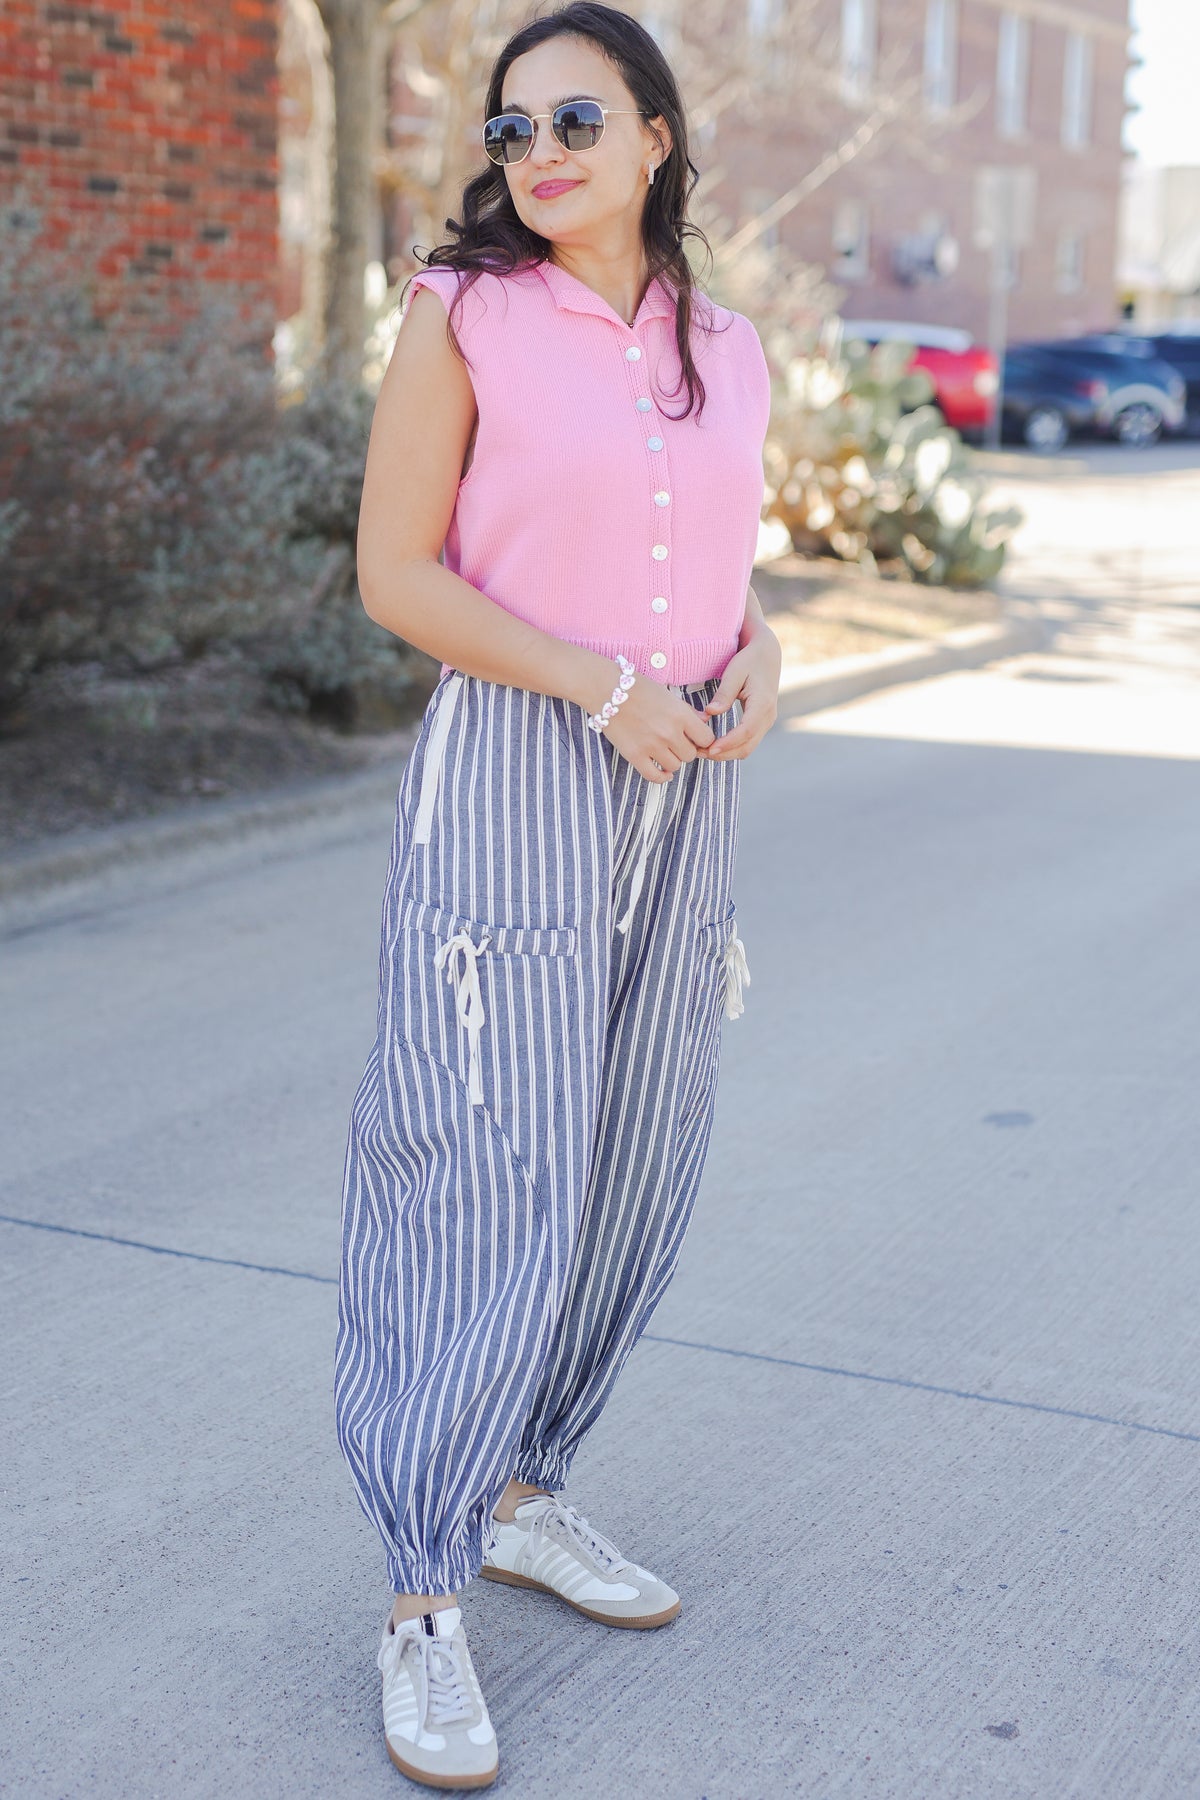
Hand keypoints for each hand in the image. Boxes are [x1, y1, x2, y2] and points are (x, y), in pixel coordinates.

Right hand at [603, 673, 715, 782]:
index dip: (702, 739)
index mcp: (680, 715)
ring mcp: (651, 745)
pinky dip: (662, 777)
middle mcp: (669, 732)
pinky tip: (664, 773)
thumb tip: (705, 722)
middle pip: (690, 755)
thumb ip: (688, 711)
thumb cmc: (637, 687)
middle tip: (676, 742)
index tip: (695, 738)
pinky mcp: (634, 755)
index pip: (706, 738)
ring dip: (672, 760)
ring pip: (675, 766)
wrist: (606, 688)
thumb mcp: (668, 695)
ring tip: (665, 751)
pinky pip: (654, 776)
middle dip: (685, 749)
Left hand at [699, 628, 781, 759]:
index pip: (746, 731)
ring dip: (726, 754)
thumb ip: (724, 693)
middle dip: (723, 754)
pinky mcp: (761, 724)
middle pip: (747, 746)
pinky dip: (731, 748)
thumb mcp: (735, 672)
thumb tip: (711, 712)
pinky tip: (713, 745)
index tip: (708, 749)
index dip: (727, 743)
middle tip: (698, 752)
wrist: (767, 656)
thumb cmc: (749, 661)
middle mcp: (768, 716)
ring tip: (702, 751)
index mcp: (762, 704)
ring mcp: (766, 722)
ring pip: (747, 748)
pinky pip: (747, 743)